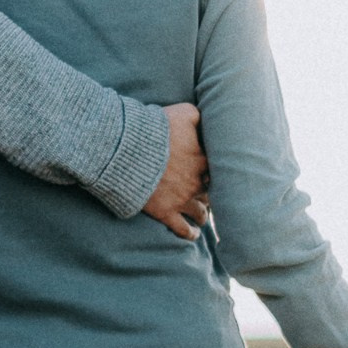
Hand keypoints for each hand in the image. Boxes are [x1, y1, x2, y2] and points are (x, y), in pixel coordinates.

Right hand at [142, 102, 209, 241]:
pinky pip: (182, 229)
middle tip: (207, 192)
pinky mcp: (165, 212)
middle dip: (210, 192)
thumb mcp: (181, 113)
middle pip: (211, 192)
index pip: (220, 169)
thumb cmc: (154, 129)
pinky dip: (189, 233)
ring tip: (202, 215)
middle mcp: (196, 183)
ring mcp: (181, 200)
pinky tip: (193, 234)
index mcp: (202, 160)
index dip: (218, 170)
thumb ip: (197, 115)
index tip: (214, 170)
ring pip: (201, 213)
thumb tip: (207, 117)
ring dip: (203, 214)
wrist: (127, 151)